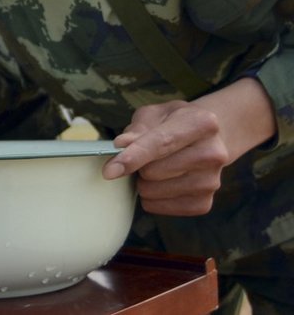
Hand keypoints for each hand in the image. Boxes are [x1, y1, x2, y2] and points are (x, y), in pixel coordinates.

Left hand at [102, 78, 276, 215]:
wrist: (209, 139)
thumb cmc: (175, 123)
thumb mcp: (155, 115)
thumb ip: (137, 129)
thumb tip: (121, 146)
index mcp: (202, 123)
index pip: (161, 143)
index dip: (133, 157)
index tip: (109, 171)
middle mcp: (213, 153)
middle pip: (154, 171)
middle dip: (137, 166)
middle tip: (142, 157)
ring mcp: (212, 181)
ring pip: (154, 191)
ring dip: (143, 182)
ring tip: (154, 168)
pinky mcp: (205, 203)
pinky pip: (161, 208)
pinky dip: (151, 198)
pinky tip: (160, 183)